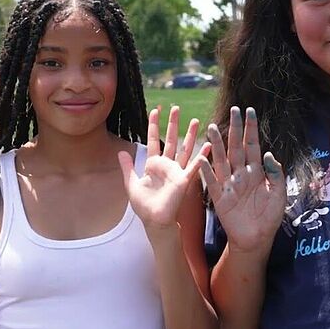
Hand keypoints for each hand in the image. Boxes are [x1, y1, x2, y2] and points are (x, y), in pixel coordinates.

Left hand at [118, 106, 208, 233]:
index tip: (155, 110)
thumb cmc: (144, 206)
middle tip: (176, 108)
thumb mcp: (131, 184)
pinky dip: (202, 156)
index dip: (153, 125)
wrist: (154, 221)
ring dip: (190, 135)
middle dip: (173, 124)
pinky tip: (209, 145)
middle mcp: (166, 165)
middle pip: (170, 139)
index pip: (153, 140)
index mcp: (153, 164)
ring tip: (196, 120)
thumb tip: (121, 151)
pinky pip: (194, 166)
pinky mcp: (184, 180)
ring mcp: (176, 171)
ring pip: (184, 148)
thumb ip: (128, 168)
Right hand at [197, 107, 285, 253]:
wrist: (257, 239)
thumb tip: (270, 154)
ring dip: (217, 144)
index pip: (253, 145)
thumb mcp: (279, 194)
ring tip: (211, 127)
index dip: (251, 129)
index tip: (250, 111)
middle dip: (234, 129)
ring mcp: (229, 184)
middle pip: (236, 147)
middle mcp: (241, 174)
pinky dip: (206, 171)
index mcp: (257, 172)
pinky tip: (202, 159)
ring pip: (221, 160)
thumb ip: (276, 174)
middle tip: (233, 110)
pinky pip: (211, 182)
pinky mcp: (219, 198)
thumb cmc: (269, 217)